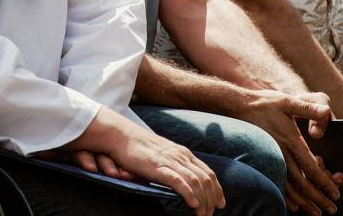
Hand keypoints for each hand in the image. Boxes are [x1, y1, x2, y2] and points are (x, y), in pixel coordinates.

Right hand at [69, 110, 224, 215]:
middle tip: (211, 214)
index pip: (208, 173)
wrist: (121, 135)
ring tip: (203, 214)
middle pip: (206, 179)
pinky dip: (189, 194)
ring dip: (202, 200)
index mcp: (183, 153)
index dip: (217, 189)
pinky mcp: (159, 167)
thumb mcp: (162, 156)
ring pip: (195, 182)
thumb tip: (181, 183)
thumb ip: (173, 167)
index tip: (221, 203)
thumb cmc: (139, 148)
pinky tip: (193, 204)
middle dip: (212, 199)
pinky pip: (179, 181)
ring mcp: (171, 160)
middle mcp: (181, 156)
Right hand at [240, 90, 340, 213]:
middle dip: (318, 199)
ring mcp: (272, 160)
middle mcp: (282, 154)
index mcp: (291, 141)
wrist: (239, 107)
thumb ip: (308, 108)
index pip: (311, 168)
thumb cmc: (265, 104)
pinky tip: (293, 205)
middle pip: (303, 184)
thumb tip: (326, 110)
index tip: (335, 193)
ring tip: (316, 212)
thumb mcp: (288, 102)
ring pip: (290, 188)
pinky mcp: (264, 161)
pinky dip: (286, 197)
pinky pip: (277, 184)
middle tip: (331, 209)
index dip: (325, 182)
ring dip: (304, 202)